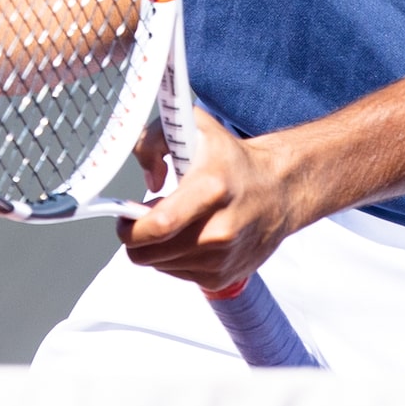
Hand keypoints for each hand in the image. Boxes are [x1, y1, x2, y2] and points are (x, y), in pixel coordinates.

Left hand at [118, 110, 302, 294]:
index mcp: (211, 189)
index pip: (160, 224)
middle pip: (151, 253)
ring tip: (173, 220)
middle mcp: (219, 230)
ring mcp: (221, 258)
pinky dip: (172, 256)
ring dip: (154, 246)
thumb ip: (153, 141)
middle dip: (135, 237)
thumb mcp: (193, 127)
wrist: (279, 190)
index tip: (125, 216)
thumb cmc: (232, 159)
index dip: (131, 226)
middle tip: (142, 216)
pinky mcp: (223, 278)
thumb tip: (149, 180)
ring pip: (158, 265)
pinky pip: (176, 273)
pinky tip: (188, 234)